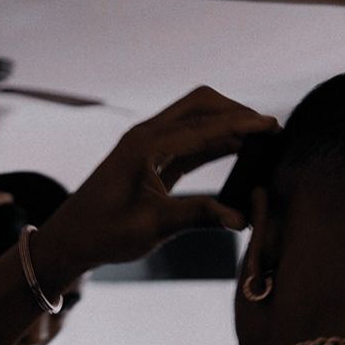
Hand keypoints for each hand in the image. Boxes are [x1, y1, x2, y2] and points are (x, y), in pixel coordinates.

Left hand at [38, 86, 277, 272]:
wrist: (72, 239)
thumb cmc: (104, 232)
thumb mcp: (153, 226)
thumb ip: (197, 216)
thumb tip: (240, 218)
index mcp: (145, 146)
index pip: (203, 127)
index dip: (241, 125)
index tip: (273, 126)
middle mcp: (147, 136)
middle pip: (200, 105)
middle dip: (236, 112)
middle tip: (270, 129)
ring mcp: (150, 146)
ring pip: (197, 120)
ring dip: (228, 125)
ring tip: (262, 139)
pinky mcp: (153, 160)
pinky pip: (191, 142)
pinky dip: (216, 143)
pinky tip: (239, 151)